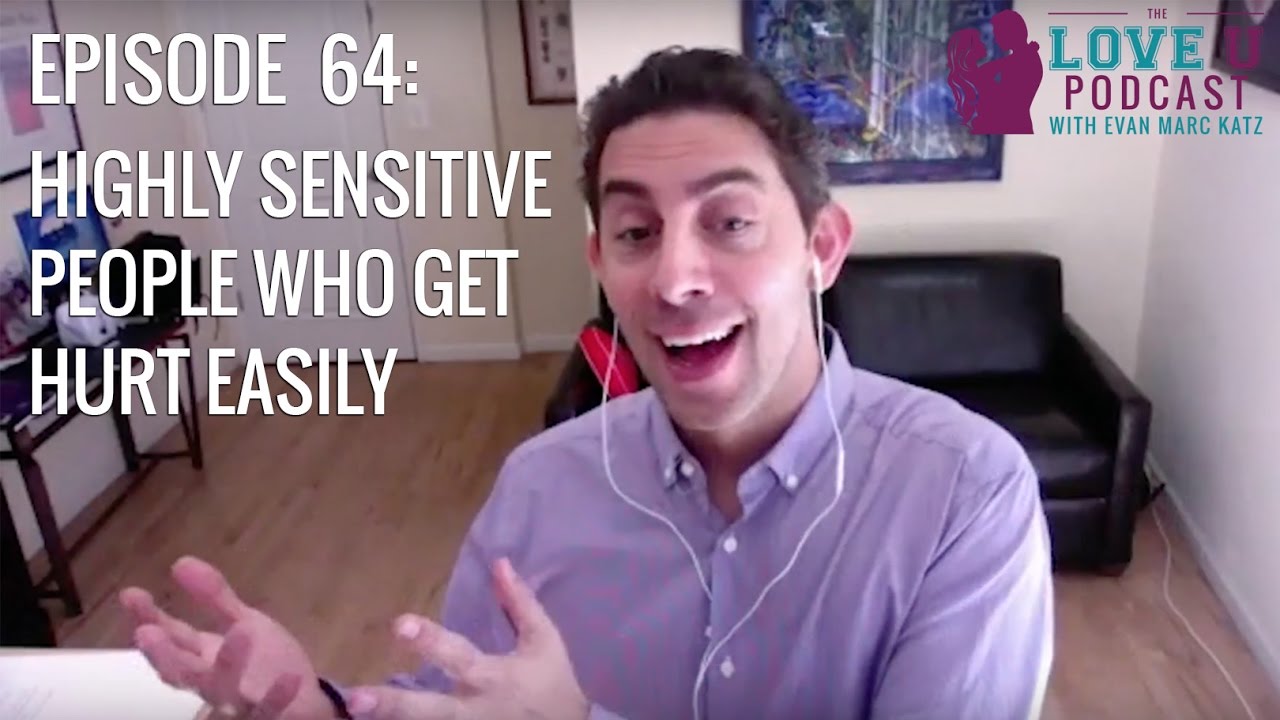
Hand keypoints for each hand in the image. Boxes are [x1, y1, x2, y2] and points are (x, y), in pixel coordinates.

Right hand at [119, 556, 335, 718]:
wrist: (302, 707)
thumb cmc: (263, 665)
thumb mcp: (242, 623)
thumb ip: (215, 597)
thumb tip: (180, 562)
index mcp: (203, 657)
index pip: (170, 636)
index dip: (148, 618)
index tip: (130, 595)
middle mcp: (212, 682)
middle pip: (181, 671)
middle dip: (163, 654)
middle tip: (145, 633)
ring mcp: (237, 703)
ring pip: (221, 690)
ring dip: (228, 664)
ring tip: (240, 632)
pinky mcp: (268, 716)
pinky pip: (270, 709)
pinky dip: (276, 696)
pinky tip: (291, 678)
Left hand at [343, 558, 588, 719]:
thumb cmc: (553, 683)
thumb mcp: (543, 640)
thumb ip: (520, 603)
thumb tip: (499, 563)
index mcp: (492, 676)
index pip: (457, 655)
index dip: (428, 640)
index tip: (399, 623)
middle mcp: (473, 710)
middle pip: (428, 709)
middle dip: (392, 704)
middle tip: (355, 698)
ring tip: (353, 715)